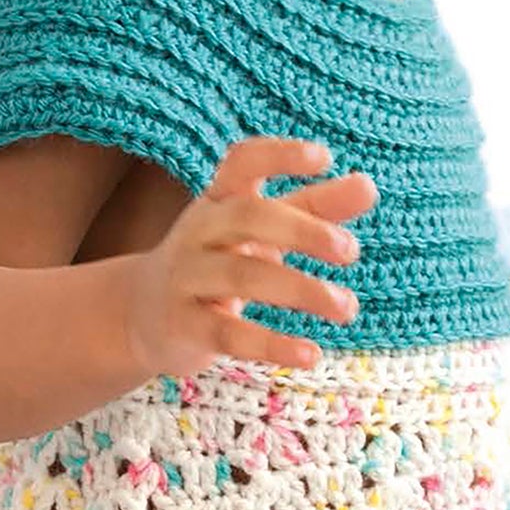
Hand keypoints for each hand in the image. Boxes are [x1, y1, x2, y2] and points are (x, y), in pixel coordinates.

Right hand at [129, 135, 375, 379]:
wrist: (140, 314)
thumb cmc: (218, 260)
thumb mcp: (262, 231)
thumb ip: (314, 207)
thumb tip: (368, 186)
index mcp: (219, 200)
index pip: (242, 163)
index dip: (279, 156)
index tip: (324, 157)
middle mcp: (199, 231)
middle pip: (248, 216)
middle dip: (302, 230)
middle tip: (351, 250)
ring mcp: (187, 278)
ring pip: (242, 276)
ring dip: (301, 290)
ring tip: (348, 308)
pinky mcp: (184, 326)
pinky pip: (228, 334)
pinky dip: (272, 345)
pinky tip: (311, 354)